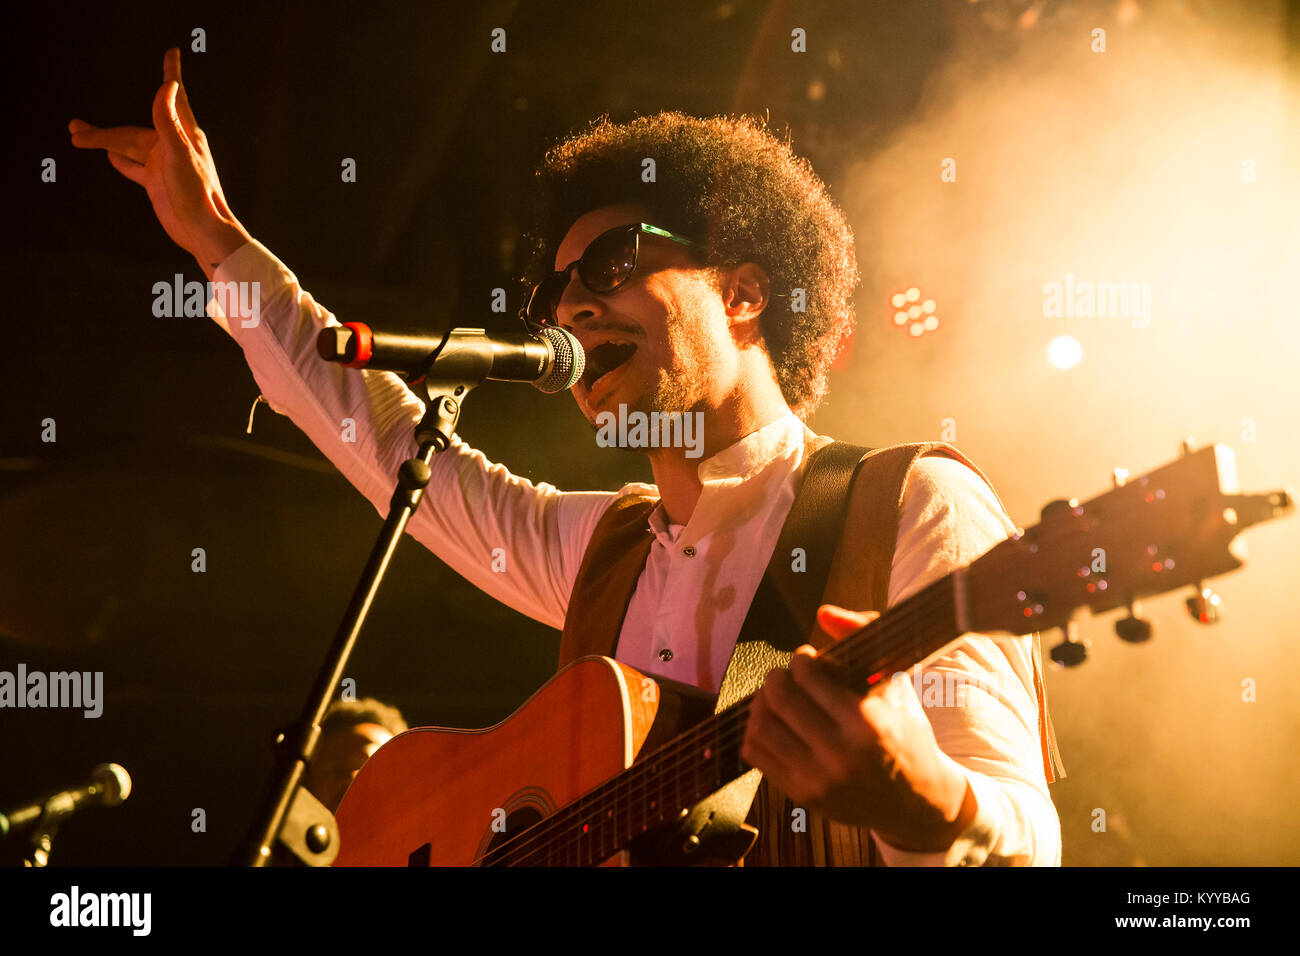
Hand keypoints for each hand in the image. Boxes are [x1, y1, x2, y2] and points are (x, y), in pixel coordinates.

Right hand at [69, 48, 248, 275]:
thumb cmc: (198, 193)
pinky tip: (109, 156)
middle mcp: (172, 147)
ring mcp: (163, 165)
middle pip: (131, 132)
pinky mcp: (157, 183)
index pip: (173, 97)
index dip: (171, 75)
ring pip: (127, 147)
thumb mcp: (180, 153)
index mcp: (183, 134)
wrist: (203, 231)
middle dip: (103, 130)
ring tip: (77, 136)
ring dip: (104, 142)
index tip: (172, 54)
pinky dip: (120, 160)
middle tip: (74, 127)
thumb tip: (167, 87)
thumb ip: (169, 121)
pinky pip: (134, 167)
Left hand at [740, 603, 976, 851]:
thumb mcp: (895, 683)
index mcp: (868, 722)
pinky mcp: (803, 796)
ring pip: (760, 726)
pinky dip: (757, 731)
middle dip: (776, 677)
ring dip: (762, 703)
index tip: (806, 659)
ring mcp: (819, 779)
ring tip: (776, 698)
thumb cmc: (905, 733)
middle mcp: (841, 753)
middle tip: (785, 676)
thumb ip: (865, 636)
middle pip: (779, 698)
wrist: (918, 802)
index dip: (800, 659)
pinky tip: (774, 724)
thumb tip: (823, 612)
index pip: (808, 676)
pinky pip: (756, 753)